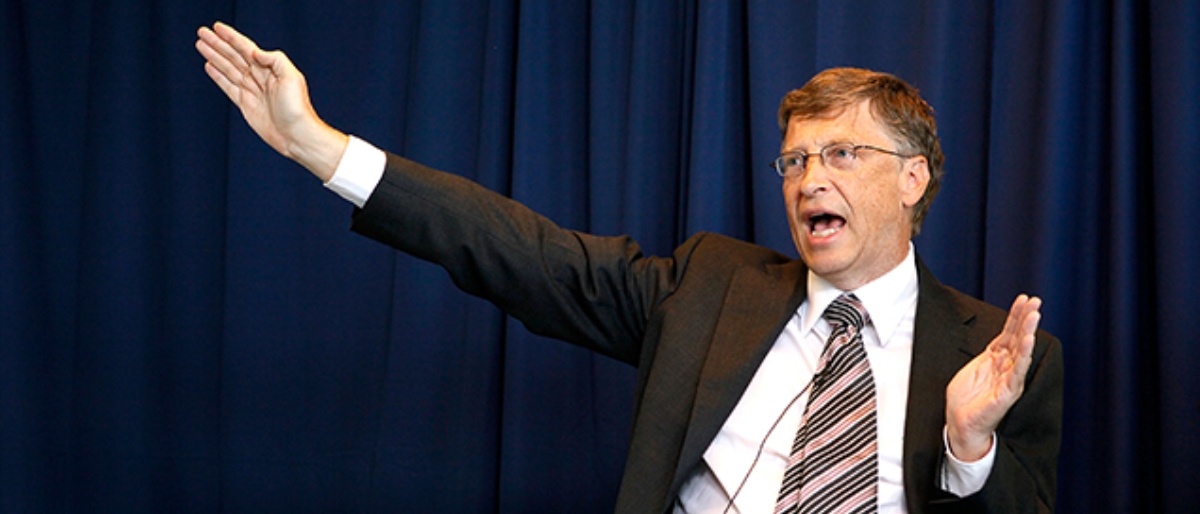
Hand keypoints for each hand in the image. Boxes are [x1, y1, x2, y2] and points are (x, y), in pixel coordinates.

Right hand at [195, 22, 346, 180]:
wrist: (296, 135)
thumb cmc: (298, 109)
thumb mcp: (292, 77)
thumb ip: (275, 60)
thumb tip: (255, 52)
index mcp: (270, 69)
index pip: (246, 48)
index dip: (231, 37)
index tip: (217, 28)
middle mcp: (259, 78)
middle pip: (233, 56)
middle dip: (218, 44)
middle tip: (203, 33)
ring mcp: (251, 91)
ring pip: (228, 68)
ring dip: (214, 56)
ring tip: (201, 45)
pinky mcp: (245, 104)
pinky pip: (228, 86)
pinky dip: (218, 76)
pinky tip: (210, 66)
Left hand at [945, 294, 1041, 460]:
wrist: (961, 424)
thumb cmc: (967, 399)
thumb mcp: (975, 367)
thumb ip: (988, 353)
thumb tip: (998, 338)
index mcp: (997, 359)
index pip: (1009, 333)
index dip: (1016, 316)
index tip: (1024, 298)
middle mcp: (1007, 367)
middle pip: (1018, 338)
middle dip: (1026, 318)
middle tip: (1036, 301)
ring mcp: (1009, 379)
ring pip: (1021, 352)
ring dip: (1027, 332)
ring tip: (1034, 315)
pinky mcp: (1007, 392)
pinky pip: (1017, 371)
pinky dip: (1023, 355)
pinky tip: (1028, 341)